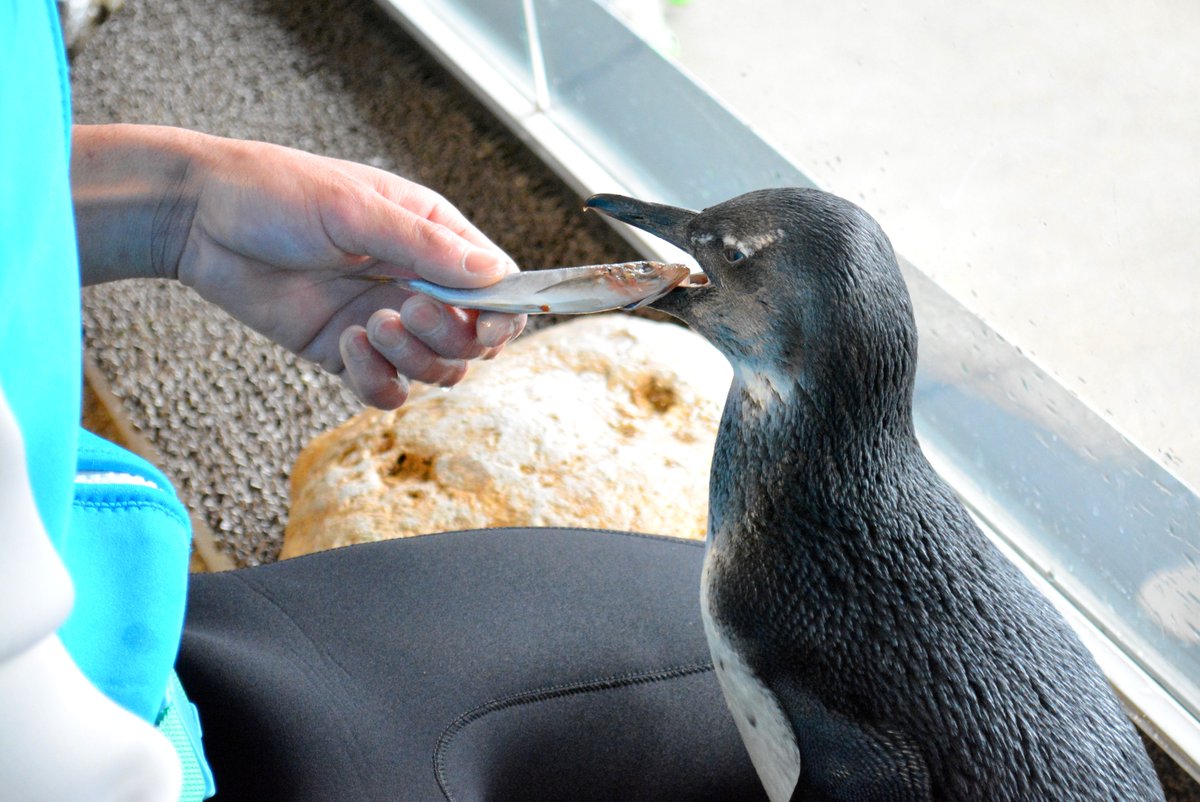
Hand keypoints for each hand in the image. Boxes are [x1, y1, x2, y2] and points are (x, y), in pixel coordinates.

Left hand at [73, 125, 525, 407]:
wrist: (199, 220)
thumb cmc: (276, 192)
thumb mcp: (354, 210)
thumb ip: (425, 246)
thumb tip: (493, 273)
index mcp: (432, 236)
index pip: (497, 285)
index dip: (502, 313)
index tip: (484, 326)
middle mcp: (416, 281)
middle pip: (472, 339)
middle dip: (447, 336)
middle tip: (403, 309)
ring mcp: (384, 321)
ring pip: (436, 370)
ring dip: (412, 358)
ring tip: (367, 326)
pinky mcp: (346, 352)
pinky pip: (386, 389)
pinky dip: (375, 380)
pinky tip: (345, 346)